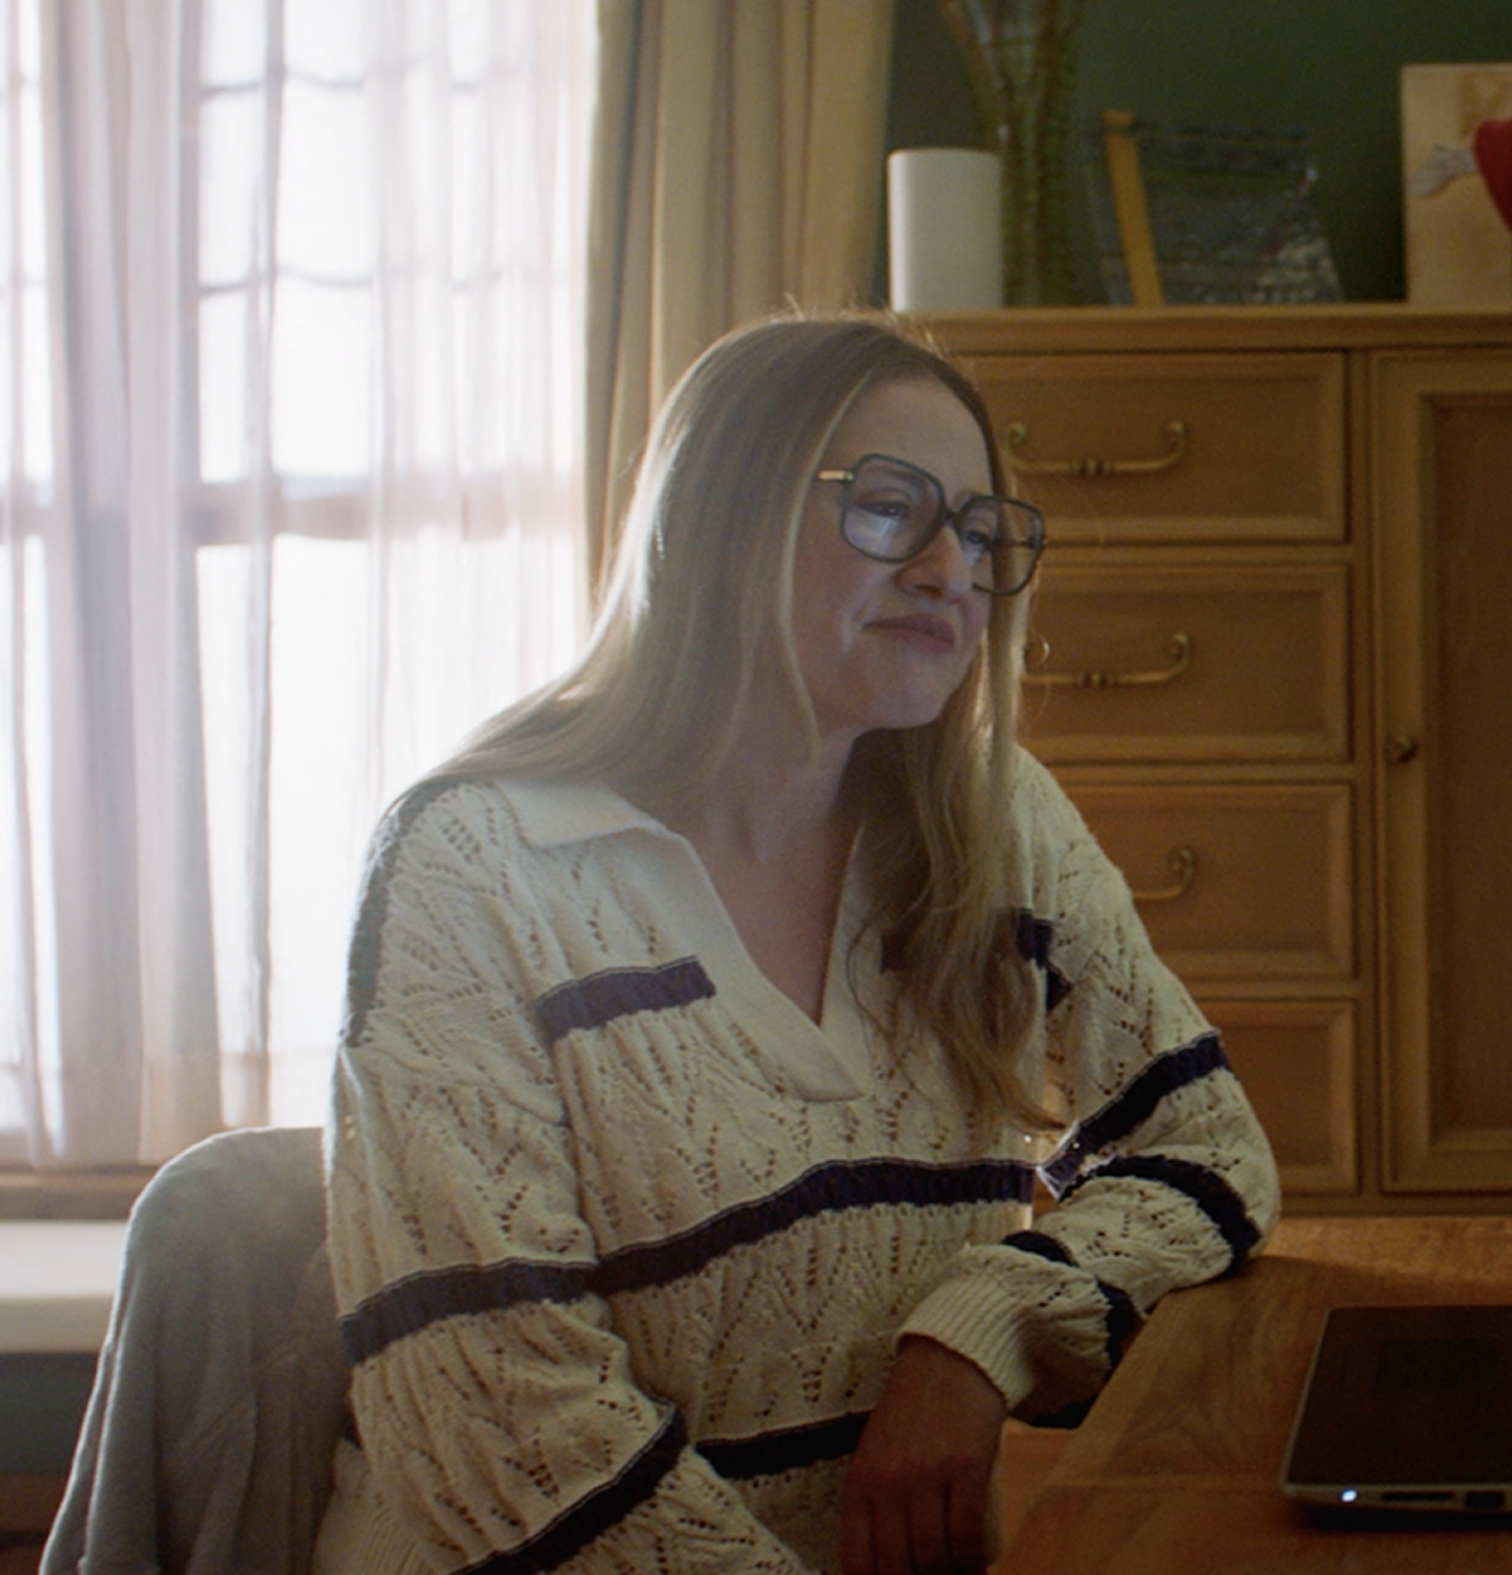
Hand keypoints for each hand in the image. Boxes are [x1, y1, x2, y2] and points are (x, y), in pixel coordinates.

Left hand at [841, 1336, 1007, 1574]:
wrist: (950, 1361)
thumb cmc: (913, 1411)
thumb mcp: (877, 1452)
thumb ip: (875, 1502)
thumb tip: (884, 1562)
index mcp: (861, 1479)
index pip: (858, 1560)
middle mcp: (889, 1480)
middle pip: (898, 1566)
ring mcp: (927, 1474)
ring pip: (934, 1556)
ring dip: (949, 1573)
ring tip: (957, 1570)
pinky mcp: (965, 1467)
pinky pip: (967, 1534)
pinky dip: (974, 1559)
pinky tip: (977, 1562)